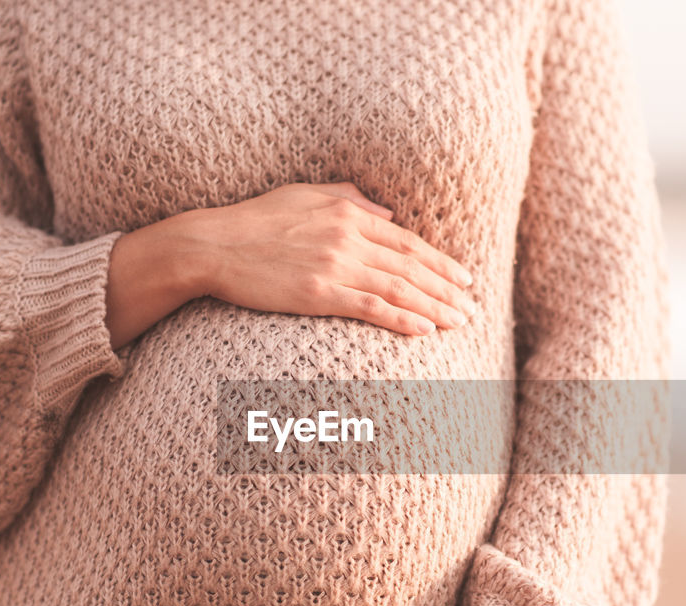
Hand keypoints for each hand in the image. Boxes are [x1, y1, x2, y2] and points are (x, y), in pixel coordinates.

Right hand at [108, 181, 477, 343]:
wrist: (212, 245)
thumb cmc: (254, 221)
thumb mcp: (304, 195)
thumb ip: (349, 198)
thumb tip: (387, 212)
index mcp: (348, 212)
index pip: (407, 241)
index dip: (440, 261)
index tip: (464, 278)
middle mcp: (348, 236)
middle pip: (411, 265)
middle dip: (447, 287)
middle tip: (473, 306)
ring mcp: (334, 264)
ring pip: (399, 287)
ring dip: (435, 306)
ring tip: (460, 322)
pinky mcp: (318, 292)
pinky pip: (371, 307)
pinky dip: (403, 318)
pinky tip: (426, 330)